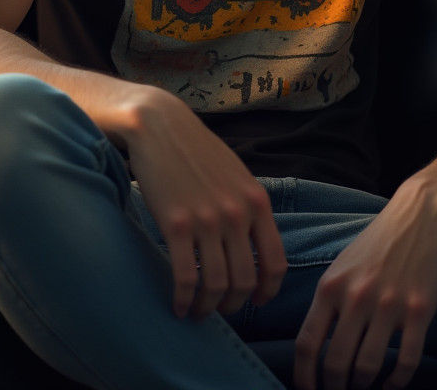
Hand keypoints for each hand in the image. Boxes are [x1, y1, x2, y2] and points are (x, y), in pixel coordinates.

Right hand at [124, 89, 286, 319]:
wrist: (160, 126)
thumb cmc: (197, 150)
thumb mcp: (237, 175)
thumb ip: (249, 207)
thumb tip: (255, 246)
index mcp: (257, 202)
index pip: (276, 263)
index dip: (267, 292)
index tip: (256, 302)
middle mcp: (237, 213)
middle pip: (245, 280)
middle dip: (234, 305)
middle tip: (220, 309)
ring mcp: (207, 219)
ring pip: (216, 284)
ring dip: (207, 307)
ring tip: (197, 311)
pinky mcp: (175, 223)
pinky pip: (185, 277)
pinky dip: (183, 300)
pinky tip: (177, 305)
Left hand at [293, 175, 436, 389]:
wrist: (422, 214)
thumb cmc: (379, 241)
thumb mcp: (342, 264)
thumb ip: (329, 300)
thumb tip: (315, 344)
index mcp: (331, 285)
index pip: (307, 342)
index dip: (304, 376)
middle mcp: (356, 296)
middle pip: (336, 362)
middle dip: (334, 388)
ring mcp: (389, 305)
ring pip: (368, 367)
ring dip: (364, 386)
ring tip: (363, 388)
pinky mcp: (420, 310)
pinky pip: (406, 361)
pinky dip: (397, 382)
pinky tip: (392, 384)